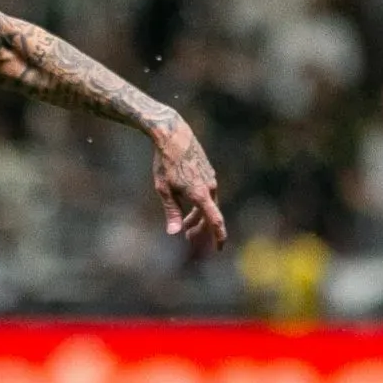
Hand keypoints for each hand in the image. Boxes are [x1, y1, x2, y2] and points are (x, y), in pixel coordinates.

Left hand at [150, 116, 226, 250]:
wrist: (173, 135)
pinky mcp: (208, 172)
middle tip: (187, 237)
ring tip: (184, 223)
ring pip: (207, 203)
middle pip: (209, 215)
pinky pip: (206, 193)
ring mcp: (210, 178)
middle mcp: (210, 187)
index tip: (219, 248)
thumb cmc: (165, 162)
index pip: (215, 220)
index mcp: (200, 194)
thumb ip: (171, 211)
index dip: (219, 236)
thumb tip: (174, 233)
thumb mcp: (164, 189)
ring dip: (196, 216)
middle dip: (200, 229)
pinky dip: (199, 203)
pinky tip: (186, 202)